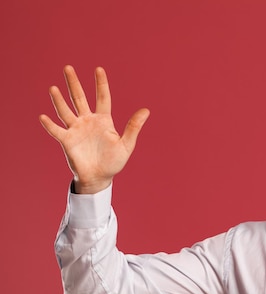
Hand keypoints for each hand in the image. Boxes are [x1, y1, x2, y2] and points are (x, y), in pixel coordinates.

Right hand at [40, 66, 149, 193]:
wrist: (100, 177)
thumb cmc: (114, 162)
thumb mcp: (126, 145)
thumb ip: (133, 127)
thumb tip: (146, 110)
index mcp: (103, 120)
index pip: (102, 97)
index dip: (101, 84)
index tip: (99, 69)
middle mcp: (88, 121)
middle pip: (79, 98)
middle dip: (74, 83)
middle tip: (68, 68)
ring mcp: (76, 129)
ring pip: (66, 111)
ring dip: (59, 100)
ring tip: (53, 88)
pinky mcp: (67, 141)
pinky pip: (57, 131)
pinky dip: (50, 124)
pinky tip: (43, 116)